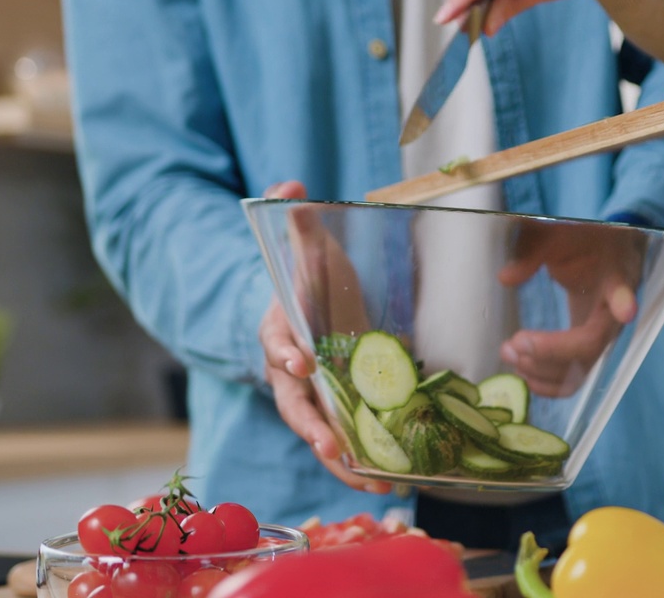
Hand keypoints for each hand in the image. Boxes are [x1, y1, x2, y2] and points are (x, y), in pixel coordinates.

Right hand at [258, 181, 389, 494]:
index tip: (299, 363)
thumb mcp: (304, 246)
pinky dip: (360, 462)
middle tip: (328, 443)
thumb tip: (289, 184)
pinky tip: (388, 479)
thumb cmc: (306, 278)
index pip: (276, 341)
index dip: (284, 353)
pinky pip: (345, 441)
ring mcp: (312, 396)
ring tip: (371, 479)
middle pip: (294, 402)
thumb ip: (294, 218)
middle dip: (311, 424)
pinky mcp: (336, 412)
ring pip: (319, 432)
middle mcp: (288, 371)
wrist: (304, 310)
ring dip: (341, 458)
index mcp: (278, 328)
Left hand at [498, 221, 644, 396]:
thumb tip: (506, 278)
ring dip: (543, 371)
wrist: (604, 252)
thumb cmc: (583, 239)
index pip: (622, 291)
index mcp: (614, 277)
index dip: (623, 301)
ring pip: (579, 370)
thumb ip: (531, 250)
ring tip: (509, 354)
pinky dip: (547, 382)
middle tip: (514, 344)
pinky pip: (572, 376)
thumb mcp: (556, 233)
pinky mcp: (587, 347)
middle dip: (549, 352)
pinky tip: (521, 373)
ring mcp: (602, 335)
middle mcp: (613, 314)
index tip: (626, 310)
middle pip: (589, 346)